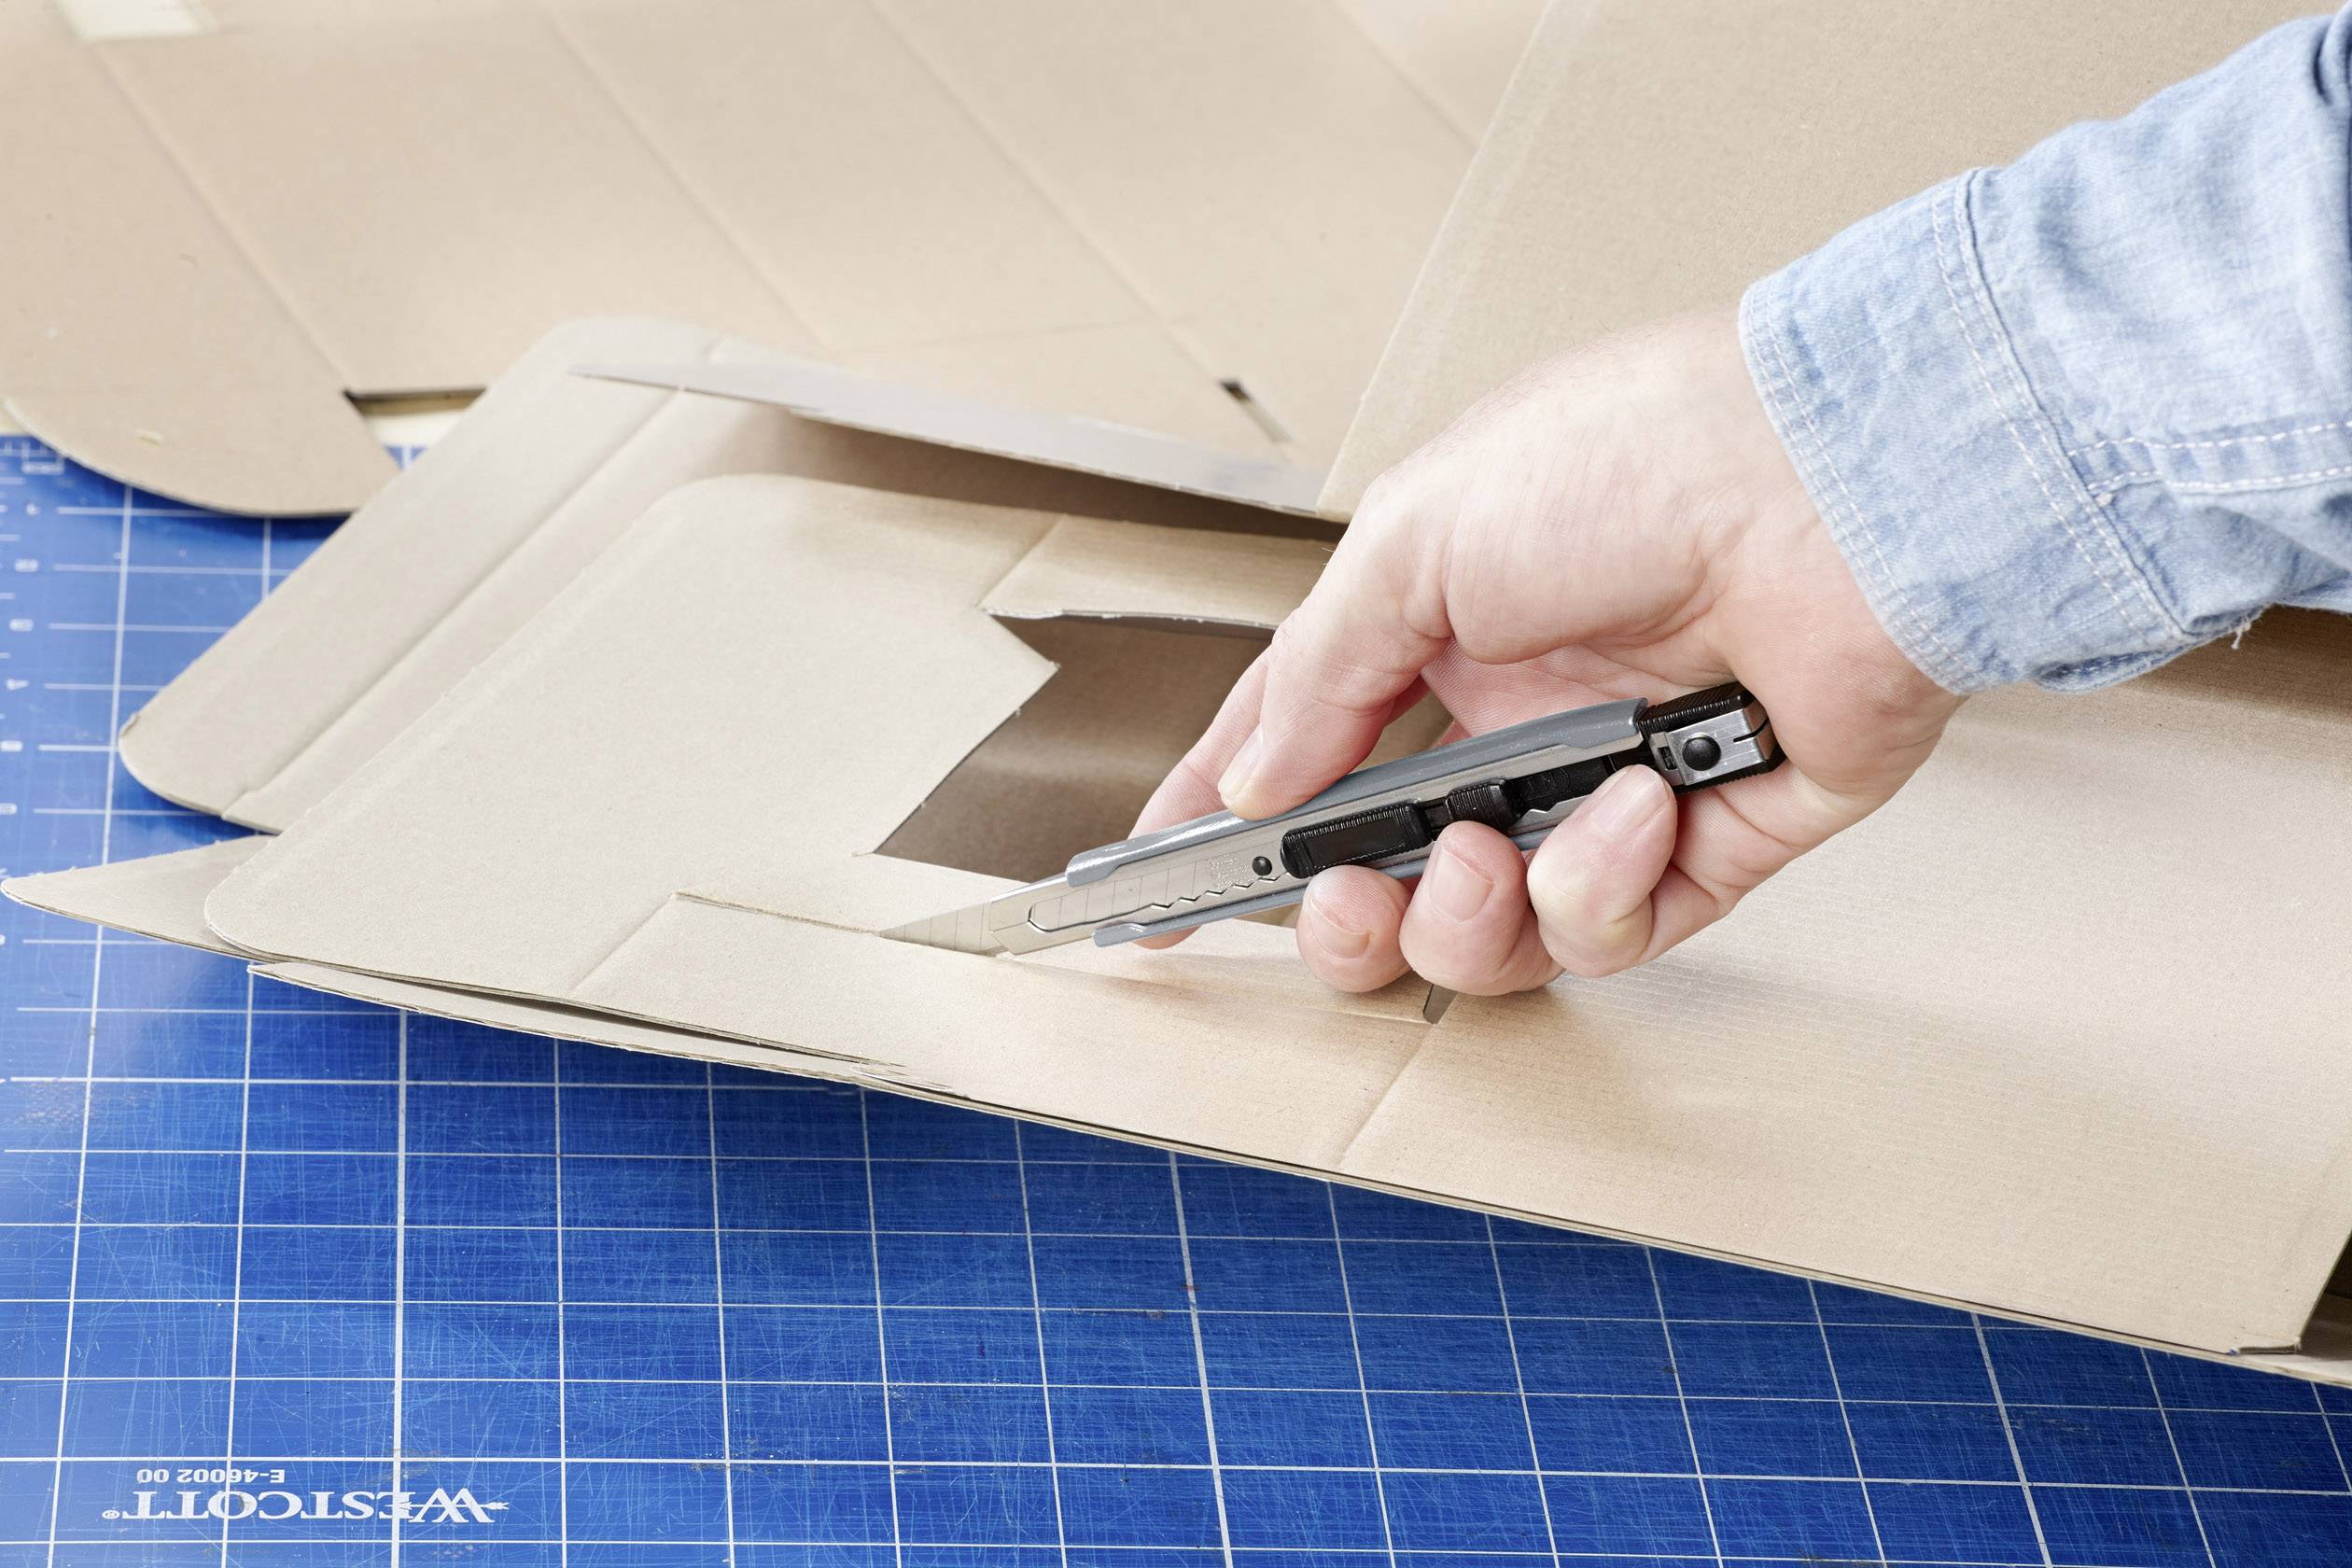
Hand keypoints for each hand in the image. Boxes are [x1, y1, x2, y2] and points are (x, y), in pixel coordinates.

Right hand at [1133, 309, 1960, 994]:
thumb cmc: (1635, 457)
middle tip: (1343, 901)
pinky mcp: (1711, 845)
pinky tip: (1632, 810)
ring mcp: (1608, 788)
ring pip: (1494, 932)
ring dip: (1467, 917)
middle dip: (1346, 919)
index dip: (1231, 823)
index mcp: (1436, 632)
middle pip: (1390, 880)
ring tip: (1490, 855)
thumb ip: (1320, 673)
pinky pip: (1615, 928)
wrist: (1836, 480)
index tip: (1159, 896)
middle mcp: (1515, 718)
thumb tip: (1256, 781)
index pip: (1305, 748)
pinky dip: (1603, 886)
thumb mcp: (1418, 537)